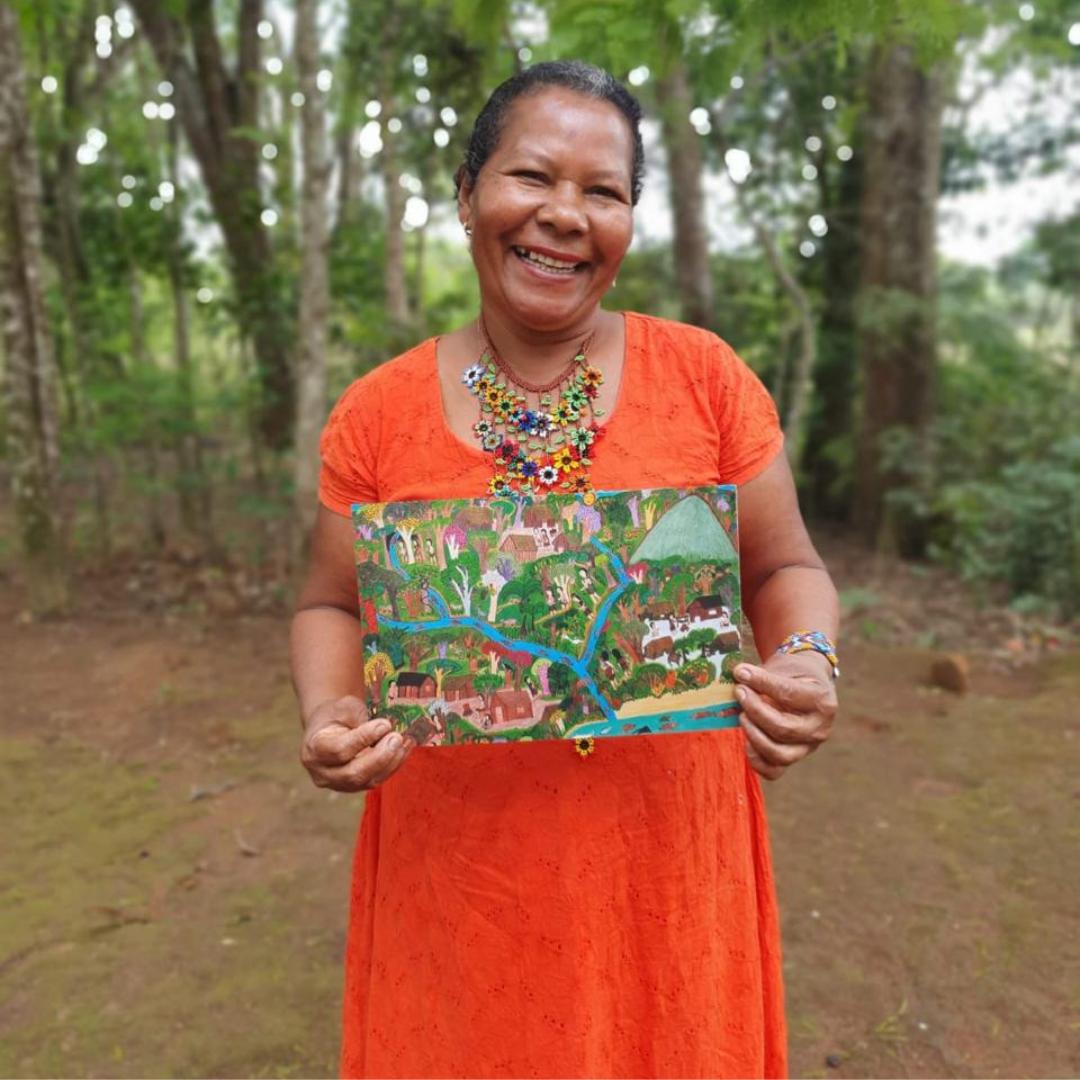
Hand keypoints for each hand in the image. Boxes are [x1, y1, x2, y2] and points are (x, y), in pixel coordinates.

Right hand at [300, 695, 413, 792]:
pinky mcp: (356, 787)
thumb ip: (358, 717)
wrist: (329, 728)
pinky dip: (394, 765)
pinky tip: (405, 749)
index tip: (384, 724)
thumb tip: (385, 729)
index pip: (339, 750)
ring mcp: (339, 784)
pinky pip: (377, 780)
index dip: (363, 739)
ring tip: (405, 742)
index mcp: (314, 750)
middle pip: (354, 773)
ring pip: (368, 781)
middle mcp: (323, 773)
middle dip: (380, 756)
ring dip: (391, 762)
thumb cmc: (335, 715)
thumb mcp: (343, 707)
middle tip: (397, 737)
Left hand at [733, 652, 836, 780]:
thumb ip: (763, 675)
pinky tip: (746, 741)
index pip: (788, 694)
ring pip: (779, 754)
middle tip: (740, 693)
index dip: (761, 683)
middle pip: (783, 728)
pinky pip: (774, 771)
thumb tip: (739, 675)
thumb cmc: (795, 675)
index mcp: (821, 700)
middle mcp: (820, 728)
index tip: (741, 673)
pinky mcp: (795, 758)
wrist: (809, 686)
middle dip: (755, 711)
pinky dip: (756, 760)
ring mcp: (809, 747)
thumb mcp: (785, 668)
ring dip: (754, 735)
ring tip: (742, 716)